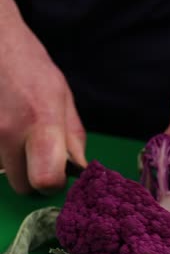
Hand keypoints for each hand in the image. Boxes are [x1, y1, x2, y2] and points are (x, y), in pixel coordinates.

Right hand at [0, 0, 86, 193]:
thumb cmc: (29, 67)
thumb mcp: (62, 98)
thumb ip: (73, 138)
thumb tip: (78, 169)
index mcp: (42, 123)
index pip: (46, 181)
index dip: (53, 184)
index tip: (56, 174)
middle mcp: (8, 132)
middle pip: (22, 186)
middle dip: (32, 177)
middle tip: (36, 154)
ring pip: (4, 173)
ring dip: (13, 162)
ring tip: (17, 132)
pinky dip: (0, 151)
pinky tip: (4, 127)